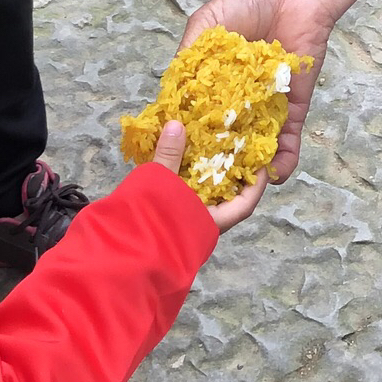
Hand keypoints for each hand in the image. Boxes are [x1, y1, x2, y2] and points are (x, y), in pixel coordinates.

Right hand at [151, 117, 266, 232]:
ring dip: (207, 179)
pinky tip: (182, 166)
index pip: (245, 203)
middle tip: (233, 146)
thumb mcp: (160, 185)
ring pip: (205, 200)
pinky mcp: (167, 226)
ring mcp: (185, 227)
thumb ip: (169, 155)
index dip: (256, 182)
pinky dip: (188, 185)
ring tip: (209, 150)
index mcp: (211, 222)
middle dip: (231, 175)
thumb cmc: (147, 224)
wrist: (120, 257)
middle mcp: (202, 226)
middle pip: (227, 199)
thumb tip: (177, 124)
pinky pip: (185, 202)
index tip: (261, 159)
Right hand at [179, 0, 381, 181]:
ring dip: (248, 168)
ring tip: (238, 191)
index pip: (196, 116)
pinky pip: (288, 138)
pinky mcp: (293, 107)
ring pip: (255, 146)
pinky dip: (283, 159)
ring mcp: (265, 106)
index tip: (173, 161)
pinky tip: (274, 175)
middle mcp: (237, 100)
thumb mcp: (207, 25)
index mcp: (213, 82)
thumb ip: (189, 57)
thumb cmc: (248, 0)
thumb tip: (168, 94)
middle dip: (216, 162)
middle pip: (224, 139)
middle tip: (205, 187)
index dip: (185, 137)